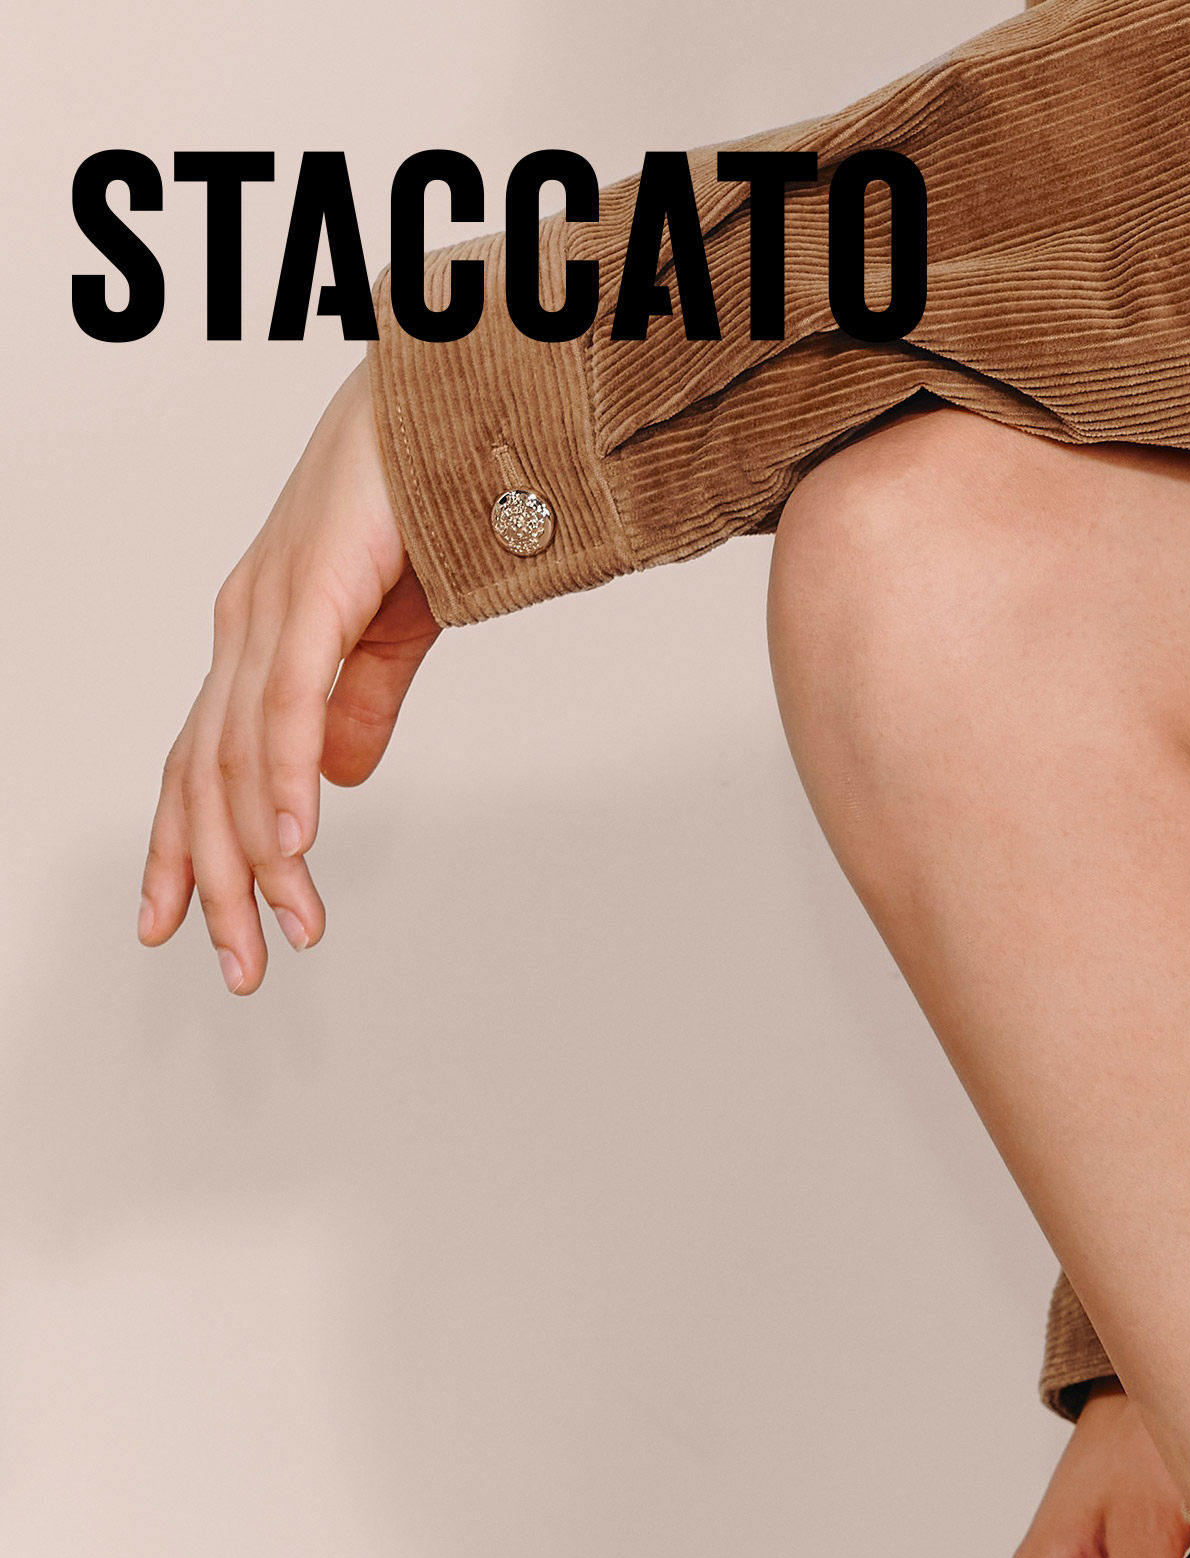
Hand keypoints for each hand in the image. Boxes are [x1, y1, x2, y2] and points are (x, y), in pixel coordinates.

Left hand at [140, 357, 439, 991]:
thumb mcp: (392, 633)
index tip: (189, 926)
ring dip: (257, 855)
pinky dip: (283, 779)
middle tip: (236, 966)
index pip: (202, 762)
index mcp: (259, 637)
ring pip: (237, 756)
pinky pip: (289, 704)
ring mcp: (269, 608)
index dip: (186, 849)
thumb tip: (337, 778)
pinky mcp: (310, 593)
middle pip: (204, 777)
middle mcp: (245, 626)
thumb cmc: (422, 505)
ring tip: (282, 928)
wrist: (450, 407)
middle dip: (214, 882)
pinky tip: (292, 839)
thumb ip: (361, 704)